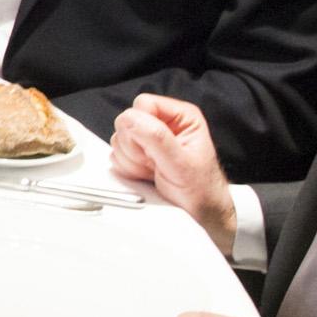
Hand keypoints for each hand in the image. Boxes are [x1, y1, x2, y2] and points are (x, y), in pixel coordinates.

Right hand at [108, 93, 232, 249]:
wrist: (198, 212)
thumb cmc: (200, 188)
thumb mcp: (181, 163)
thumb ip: (156, 137)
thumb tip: (130, 118)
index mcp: (180, 116)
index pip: (142, 104)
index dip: (141, 126)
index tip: (152, 149)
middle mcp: (162, 123)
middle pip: (126, 121)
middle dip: (135, 147)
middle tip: (154, 163)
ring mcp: (147, 139)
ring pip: (119, 139)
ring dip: (132, 161)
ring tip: (153, 170)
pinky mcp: (136, 154)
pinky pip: (116, 155)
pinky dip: (128, 169)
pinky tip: (146, 174)